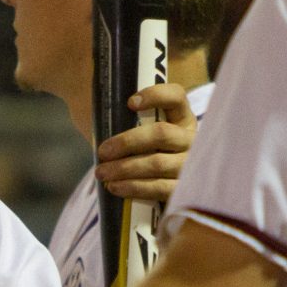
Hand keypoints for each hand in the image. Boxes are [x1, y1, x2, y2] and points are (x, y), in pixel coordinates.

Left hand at [95, 82, 197, 205]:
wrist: (167, 191)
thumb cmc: (147, 156)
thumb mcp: (143, 135)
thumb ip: (126, 123)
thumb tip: (95, 116)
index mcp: (181, 118)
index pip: (176, 96)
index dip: (155, 95)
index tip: (130, 103)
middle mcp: (191, 139)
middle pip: (161, 134)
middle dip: (127, 142)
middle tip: (103, 151)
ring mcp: (190, 165)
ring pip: (157, 163)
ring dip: (125, 168)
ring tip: (102, 173)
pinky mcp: (185, 189)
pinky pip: (159, 188)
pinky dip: (134, 187)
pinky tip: (116, 187)